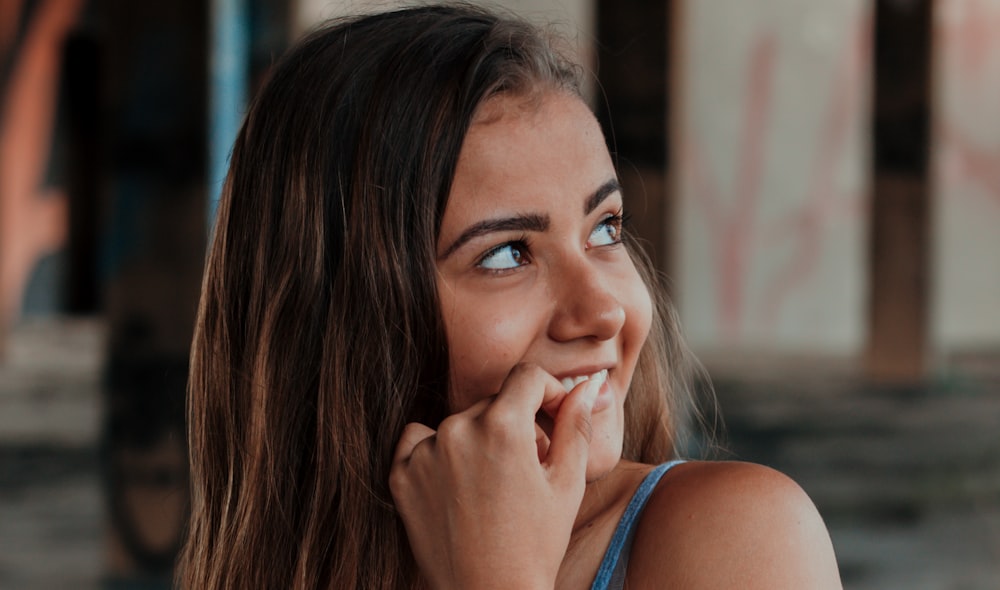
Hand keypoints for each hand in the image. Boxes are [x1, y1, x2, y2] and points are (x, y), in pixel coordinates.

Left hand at [389, 363, 603, 589]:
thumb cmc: (536, 544)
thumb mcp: (568, 482)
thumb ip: (576, 423)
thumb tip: (589, 384)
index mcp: (503, 425)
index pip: (527, 378)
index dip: (548, 393)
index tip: (554, 419)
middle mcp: (457, 430)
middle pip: (494, 403)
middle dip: (517, 425)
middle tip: (530, 468)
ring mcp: (424, 454)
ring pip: (459, 422)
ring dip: (478, 440)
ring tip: (494, 483)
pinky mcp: (401, 477)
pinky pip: (418, 442)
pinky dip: (437, 454)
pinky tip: (459, 485)